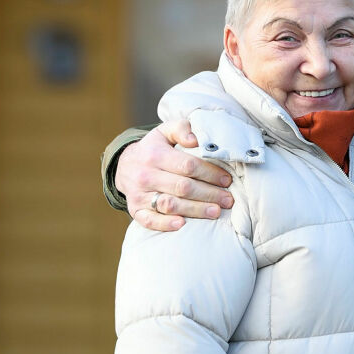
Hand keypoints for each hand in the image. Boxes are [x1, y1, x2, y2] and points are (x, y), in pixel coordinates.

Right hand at [116, 120, 234, 231]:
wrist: (125, 164)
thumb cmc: (154, 147)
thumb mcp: (165, 131)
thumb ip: (182, 129)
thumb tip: (195, 140)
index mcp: (155, 154)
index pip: (188, 165)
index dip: (210, 173)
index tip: (227, 180)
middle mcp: (146, 175)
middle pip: (182, 187)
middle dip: (209, 194)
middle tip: (228, 200)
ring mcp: (139, 194)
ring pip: (169, 205)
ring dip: (195, 210)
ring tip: (216, 212)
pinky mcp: (135, 210)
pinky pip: (149, 220)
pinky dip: (165, 224)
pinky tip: (182, 225)